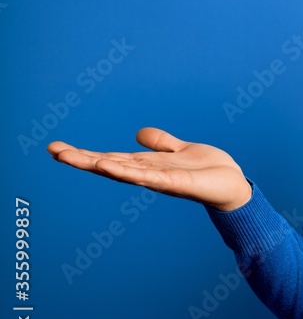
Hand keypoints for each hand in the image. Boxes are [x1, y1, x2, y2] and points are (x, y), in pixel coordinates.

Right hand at [47, 127, 252, 211]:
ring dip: (99, 165)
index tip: (56, 148)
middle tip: (53, 151)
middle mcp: (148, 174)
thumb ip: (160, 143)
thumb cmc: (208, 170)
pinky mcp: (176, 182)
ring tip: (74, 158)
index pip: (109, 158)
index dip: (84, 154)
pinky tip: (111, 167)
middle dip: (81, 159)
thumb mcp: (179, 149)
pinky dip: (130, 173)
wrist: (233, 184)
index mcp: (146, 165)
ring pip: (124, 172)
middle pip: (109, 166)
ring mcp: (160, 180)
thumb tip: (139, 133)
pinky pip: (150, 177)